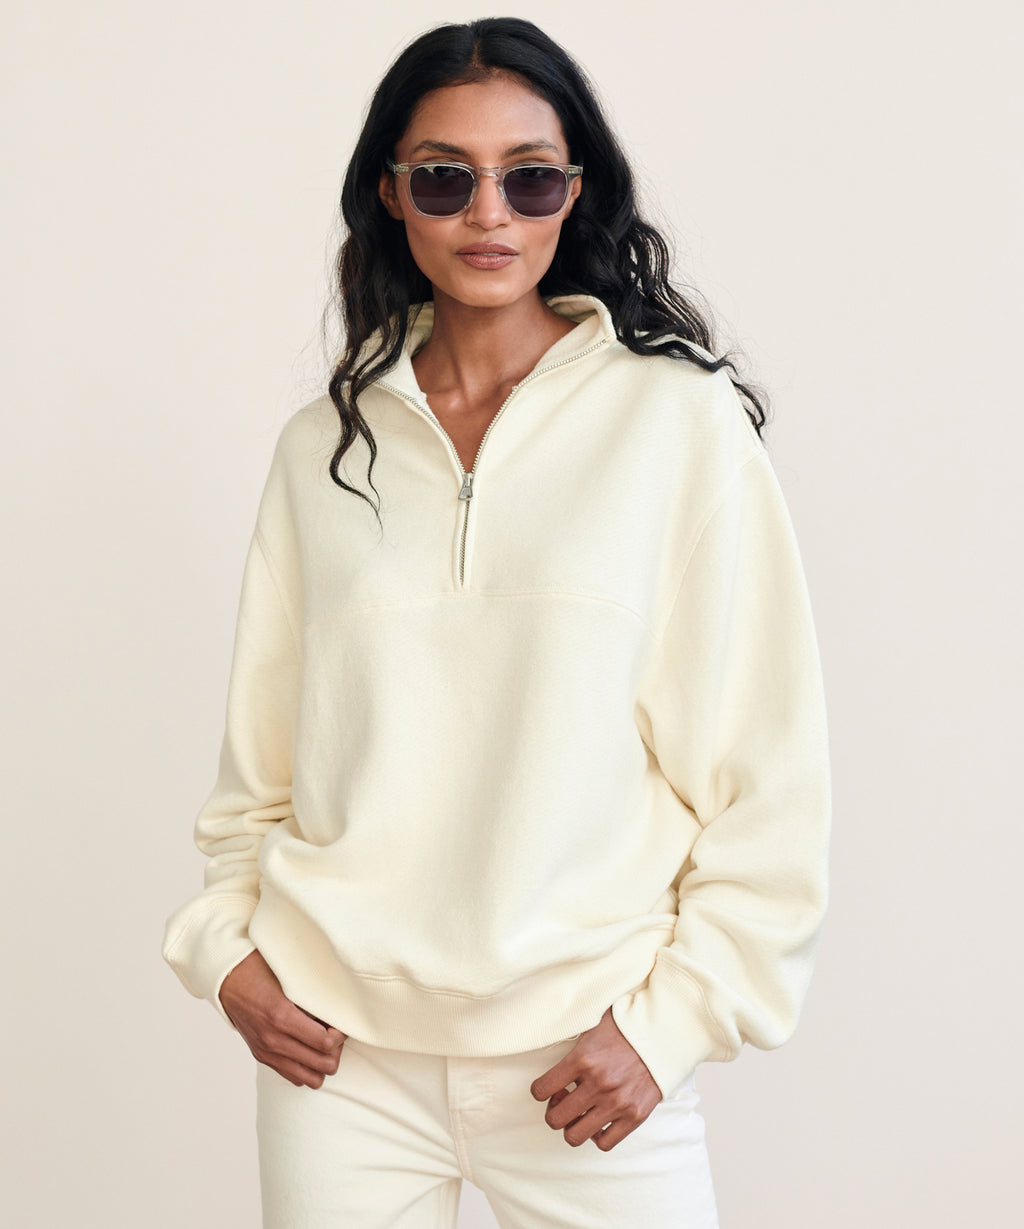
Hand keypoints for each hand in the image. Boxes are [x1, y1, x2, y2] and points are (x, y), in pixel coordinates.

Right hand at [219, 949, 346, 1087]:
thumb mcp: (290, 976)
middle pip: (323, 1065)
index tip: (341, 1023)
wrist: (228, 980)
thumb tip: (339, 1005)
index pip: (325, 1043)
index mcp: (282, 1016)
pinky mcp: (262, 1057)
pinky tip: (308, 1048)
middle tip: (335, 1033)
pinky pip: (293, 1076)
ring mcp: (267, 1052)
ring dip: (322, 1063)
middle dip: (336, 1051)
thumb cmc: (261, 970)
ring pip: (310, 1079)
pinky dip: (306, 1067)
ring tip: (323, 1044)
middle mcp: (274, 1039)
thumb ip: (312, 993)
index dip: (341, 1035)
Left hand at [530, 1007, 661, 1150]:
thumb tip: (549, 1046)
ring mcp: (617, 1103)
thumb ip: (571, 1043)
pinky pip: (604, 1143)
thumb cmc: (626, 1025)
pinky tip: (599, 1119)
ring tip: (580, 1111)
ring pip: (575, 1136)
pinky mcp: (635, 1116)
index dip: (539, 1090)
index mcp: (583, 1058)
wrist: (664, 1032)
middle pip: (555, 1119)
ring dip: (572, 1126)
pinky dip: (597, 1135)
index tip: (547, 1086)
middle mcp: (598, 1084)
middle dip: (553, 1111)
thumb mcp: (592, 1024)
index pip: (541, 1089)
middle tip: (563, 1099)